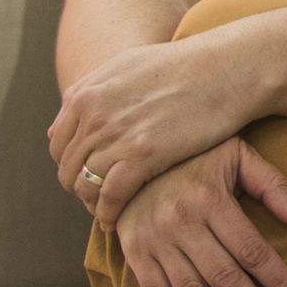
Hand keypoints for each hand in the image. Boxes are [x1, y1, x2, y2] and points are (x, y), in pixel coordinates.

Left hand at [53, 32, 268, 231]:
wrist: (228, 68)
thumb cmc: (185, 66)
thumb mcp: (127, 67)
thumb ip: (91, 93)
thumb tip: (59, 124)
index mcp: (85, 94)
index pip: (58, 145)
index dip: (73, 165)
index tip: (92, 175)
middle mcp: (93, 115)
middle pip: (69, 169)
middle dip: (82, 187)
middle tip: (101, 198)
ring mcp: (116, 135)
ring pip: (85, 186)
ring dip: (93, 204)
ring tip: (110, 211)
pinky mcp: (143, 155)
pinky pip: (110, 196)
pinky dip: (109, 213)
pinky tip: (117, 220)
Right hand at [104, 137, 286, 286]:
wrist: (131, 155)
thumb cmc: (197, 155)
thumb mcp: (237, 154)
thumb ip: (272, 184)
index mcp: (210, 199)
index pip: (252, 250)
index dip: (279, 281)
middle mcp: (180, 224)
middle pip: (225, 278)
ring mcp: (154, 243)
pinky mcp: (135, 256)